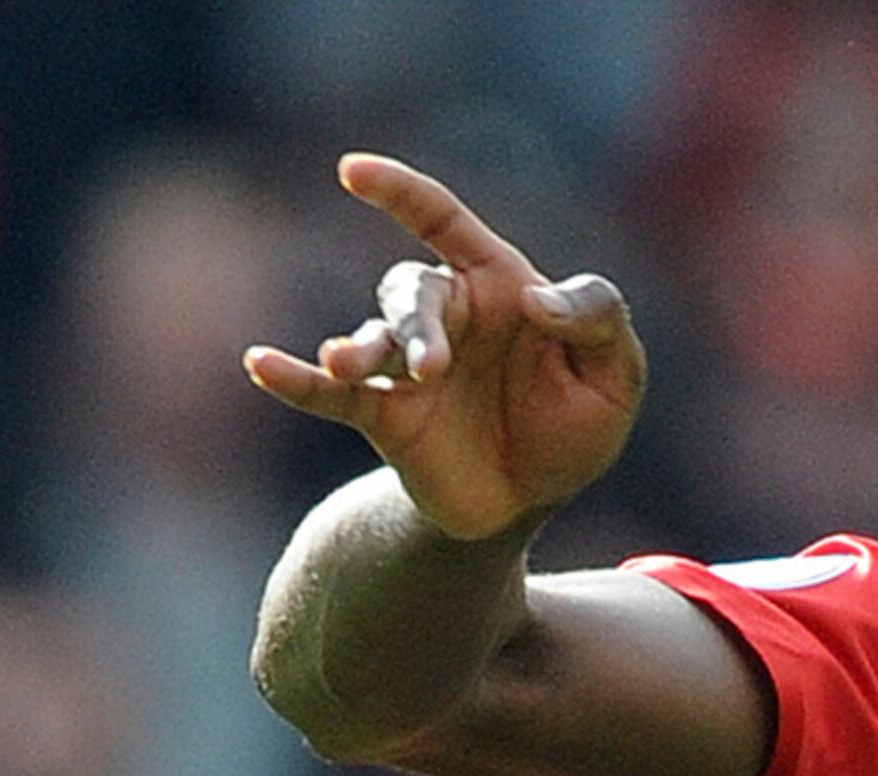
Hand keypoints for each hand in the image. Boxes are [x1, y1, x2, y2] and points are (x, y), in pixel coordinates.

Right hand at [244, 153, 644, 541]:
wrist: (534, 501)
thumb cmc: (574, 425)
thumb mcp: (616, 374)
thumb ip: (598, 319)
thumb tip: (539, 300)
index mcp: (497, 287)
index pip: (442, 222)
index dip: (400, 193)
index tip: (353, 171)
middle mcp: (444, 317)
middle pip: (410, 291)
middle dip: (416, 323)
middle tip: (432, 365)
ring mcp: (406, 366)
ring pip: (372, 338)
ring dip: (363, 350)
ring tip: (350, 365)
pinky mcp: (384, 416)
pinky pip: (328, 393)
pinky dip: (294, 379)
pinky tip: (262, 366)